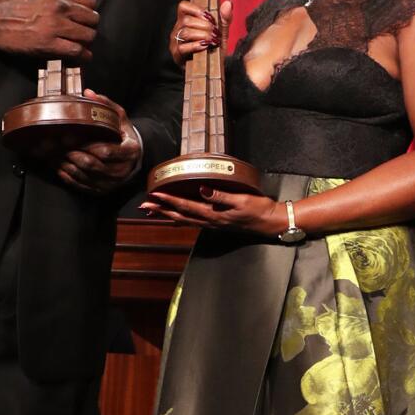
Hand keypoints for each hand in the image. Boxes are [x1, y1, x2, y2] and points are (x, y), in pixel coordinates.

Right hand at [0, 0, 97, 61]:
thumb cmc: (10, 5)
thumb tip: (73, 7)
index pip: (90, 3)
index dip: (89, 13)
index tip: (85, 18)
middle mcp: (60, 6)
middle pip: (93, 19)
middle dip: (89, 27)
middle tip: (83, 33)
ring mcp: (56, 25)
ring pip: (88, 35)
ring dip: (86, 42)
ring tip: (81, 45)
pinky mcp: (49, 43)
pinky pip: (77, 50)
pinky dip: (82, 55)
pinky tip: (80, 56)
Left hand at [54, 93, 140, 192]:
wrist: (134, 157)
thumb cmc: (124, 135)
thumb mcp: (120, 118)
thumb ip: (106, 105)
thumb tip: (88, 93)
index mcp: (129, 151)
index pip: (105, 151)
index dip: (85, 145)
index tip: (68, 136)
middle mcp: (122, 170)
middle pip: (92, 165)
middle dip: (71, 154)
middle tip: (55, 145)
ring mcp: (112, 183)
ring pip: (84, 176)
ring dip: (65, 165)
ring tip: (51, 154)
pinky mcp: (102, 190)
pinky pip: (81, 185)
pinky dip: (67, 176)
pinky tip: (58, 165)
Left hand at [142, 185, 283, 236]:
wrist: (270, 222)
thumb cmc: (258, 209)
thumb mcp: (241, 200)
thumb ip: (221, 196)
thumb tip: (202, 190)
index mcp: (214, 214)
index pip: (186, 206)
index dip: (169, 200)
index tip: (155, 195)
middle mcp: (210, 221)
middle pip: (180, 216)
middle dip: (161, 211)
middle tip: (144, 206)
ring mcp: (213, 224)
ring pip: (184, 220)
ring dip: (168, 215)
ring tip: (154, 211)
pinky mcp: (217, 223)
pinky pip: (193, 222)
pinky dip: (180, 219)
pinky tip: (176, 217)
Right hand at [171, 0, 231, 65]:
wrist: (212, 68)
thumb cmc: (213, 49)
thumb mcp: (221, 33)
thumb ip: (224, 18)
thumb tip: (228, 3)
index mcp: (186, 20)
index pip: (183, 6)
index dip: (197, 10)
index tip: (211, 18)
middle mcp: (178, 29)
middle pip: (186, 20)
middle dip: (204, 26)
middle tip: (215, 33)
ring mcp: (175, 41)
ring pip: (185, 32)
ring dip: (202, 35)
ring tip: (212, 41)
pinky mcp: (176, 54)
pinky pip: (182, 47)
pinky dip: (195, 46)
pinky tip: (205, 47)